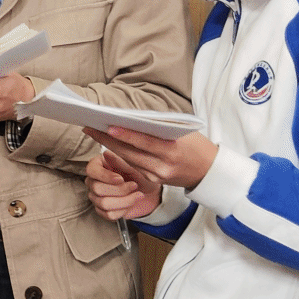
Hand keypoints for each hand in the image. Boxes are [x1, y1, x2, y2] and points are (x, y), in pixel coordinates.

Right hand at [87, 148, 160, 220]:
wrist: (150, 191)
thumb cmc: (140, 175)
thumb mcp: (133, 166)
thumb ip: (120, 161)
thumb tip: (106, 153)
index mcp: (98, 165)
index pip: (91, 171)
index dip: (105, 177)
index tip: (121, 178)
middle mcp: (94, 180)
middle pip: (97, 189)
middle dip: (120, 190)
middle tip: (134, 185)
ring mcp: (96, 196)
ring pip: (103, 204)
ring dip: (125, 201)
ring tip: (137, 195)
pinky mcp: (102, 210)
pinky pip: (108, 214)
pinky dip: (123, 210)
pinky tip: (130, 203)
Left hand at [91, 124, 219, 192]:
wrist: (209, 173)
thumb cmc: (197, 146)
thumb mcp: (184, 132)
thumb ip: (160, 127)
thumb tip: (133, 118)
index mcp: (172, 151)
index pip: (144, 142)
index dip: (125, 134)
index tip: (107, 126)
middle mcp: (162, 166)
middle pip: (130, 152)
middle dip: (107, 139)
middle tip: (90, 126)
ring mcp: (156, 175)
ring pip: (127, 159)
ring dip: (109, 146)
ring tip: (94, 132)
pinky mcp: (152, 180)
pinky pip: (133, 165)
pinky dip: (120, 154)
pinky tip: (108, 144)